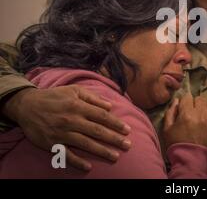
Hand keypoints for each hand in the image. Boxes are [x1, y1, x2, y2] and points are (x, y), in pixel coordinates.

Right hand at [1, 85, 131, 170]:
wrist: (27, 106)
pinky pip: (66, 154)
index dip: (116, 123)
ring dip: (101, 151)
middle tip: (128, 145)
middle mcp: (72, 120)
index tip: (127, 130)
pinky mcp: (52, 143)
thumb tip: (110, 105)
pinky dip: (77, 161)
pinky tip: (88, 167)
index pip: (102, 116)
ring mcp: (62, 133)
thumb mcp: (74, 91)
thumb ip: (93, 97)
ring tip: (116, 156)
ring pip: (85, 143)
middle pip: (97, 131)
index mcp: (78, 106)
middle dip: (114, 139)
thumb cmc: (54, 97)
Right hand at [163, 93, 206, 154]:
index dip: (184, 102)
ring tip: (204, 116)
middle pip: (200, 99)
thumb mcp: (167, 129)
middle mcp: (201, 114)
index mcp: (187, 114)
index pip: (187, 97)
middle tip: (193, 113)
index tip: (184, 108)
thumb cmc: (178, 145)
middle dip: (195, 104)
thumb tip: (176, 101)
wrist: (192, 161)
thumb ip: (171, 112)